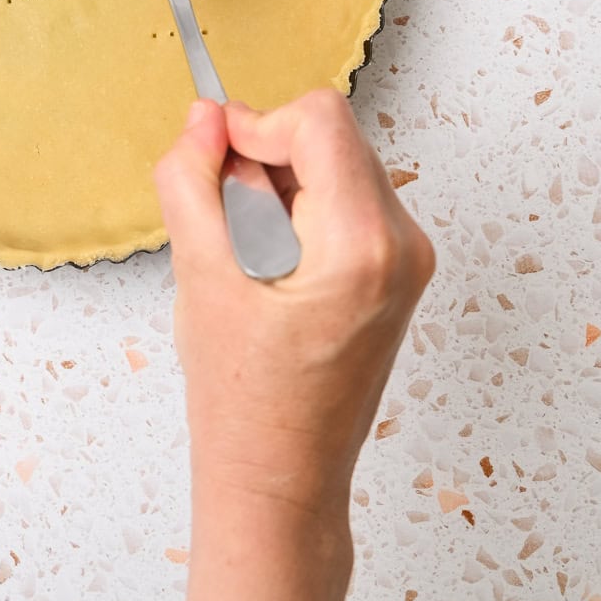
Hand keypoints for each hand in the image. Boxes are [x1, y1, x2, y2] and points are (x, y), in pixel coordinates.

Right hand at [155, 89, 434, 522]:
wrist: (281, 482)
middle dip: (266, 163)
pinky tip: (272, 271)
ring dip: (279, 189)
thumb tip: (204, 118)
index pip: (317, 118)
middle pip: (328, 136)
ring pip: (333, 163)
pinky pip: (343, 199)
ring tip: (250, 261)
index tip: (217, 164)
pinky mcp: (397, 270)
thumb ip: (192, 181)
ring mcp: (408, 258)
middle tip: (229, 230)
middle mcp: (404, 243)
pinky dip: (299, 213)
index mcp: (363, 244)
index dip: (254, 127)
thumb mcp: (199, 276)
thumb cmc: (243, 402)